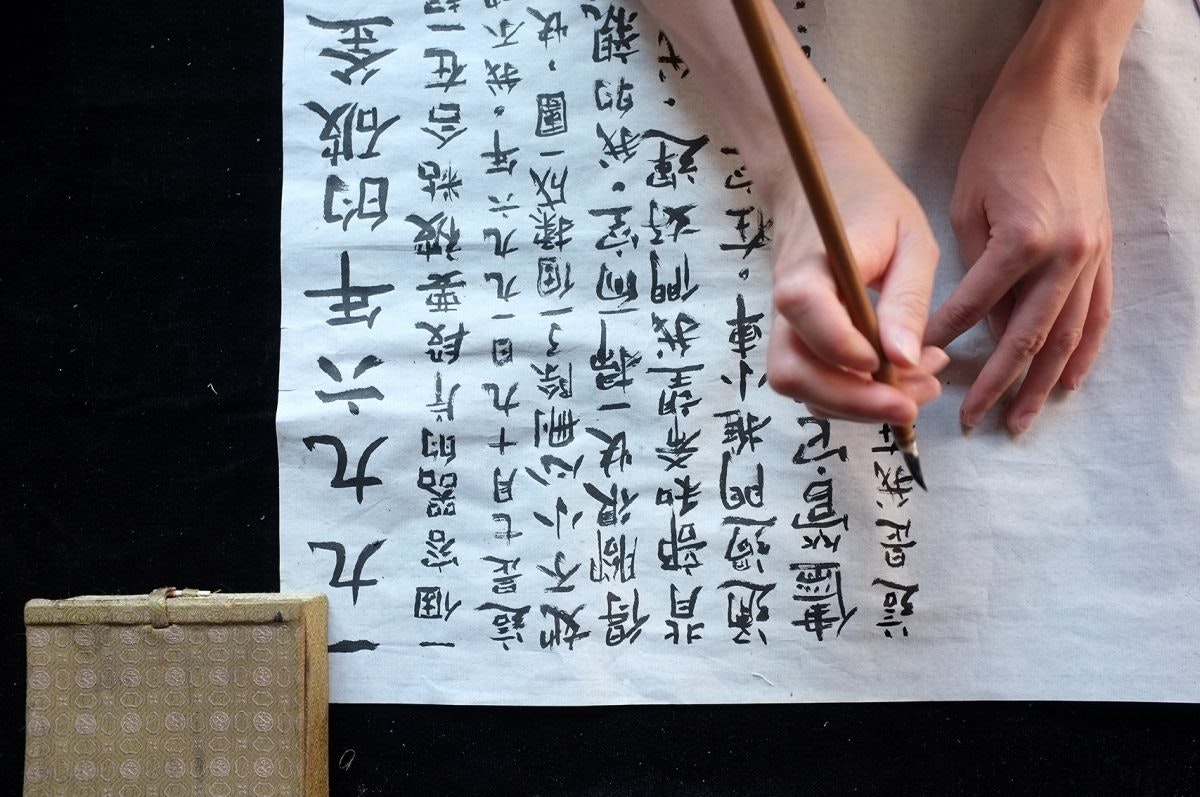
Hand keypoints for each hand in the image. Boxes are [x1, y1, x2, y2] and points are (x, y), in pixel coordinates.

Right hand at [765, 130, 947, 425]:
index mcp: (808, 266)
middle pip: (793, 372)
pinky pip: (813, 383)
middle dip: (852, 402)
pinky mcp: (798, 341)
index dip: (844, 346)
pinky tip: (898, 379)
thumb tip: (904, 361)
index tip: (891, 361)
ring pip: (800, 387)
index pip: (805, 311)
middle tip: (911, 405)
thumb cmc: (871, 204)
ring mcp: (786, 328)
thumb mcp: (910, 239)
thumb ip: (907, 299)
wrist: (822, 185)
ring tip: (918, 390)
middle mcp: (784, 305)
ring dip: (856, 405)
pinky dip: (852, 397)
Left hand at [926, 56, 1113, 433]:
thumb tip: (971, 324)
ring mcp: (1091, 257)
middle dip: (997, 383)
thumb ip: (970, 268)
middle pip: (1026, 338)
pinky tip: (1068, 384)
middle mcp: (1064, 256)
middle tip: (972, 420)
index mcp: (1021, 241)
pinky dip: (1083, 354)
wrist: (1058, 103)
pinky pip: (1098, 316)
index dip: (944, 341)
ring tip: (1019, 420)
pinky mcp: (1105, 254)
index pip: (974, 308)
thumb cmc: (1000, 146)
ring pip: (1066, 337)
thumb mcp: (966, 202)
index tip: (918, 367)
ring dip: (1041, 383)